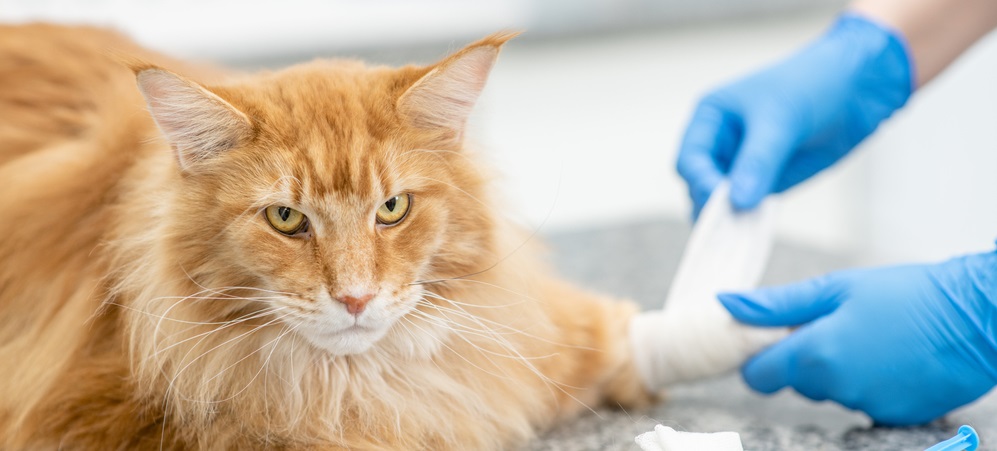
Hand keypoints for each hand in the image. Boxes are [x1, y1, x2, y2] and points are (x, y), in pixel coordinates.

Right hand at [676, 13, 912, 216]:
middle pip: (700, 185)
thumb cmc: (812, 84)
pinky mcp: (766, 181)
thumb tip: (737, 202)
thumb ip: (758, 162)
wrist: (857, 86)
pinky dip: (748, 221)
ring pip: (721, 201)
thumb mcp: (781, 120)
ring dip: (728, 218)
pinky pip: (748, 207)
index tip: (721, 202)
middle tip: (728, 226)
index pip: (690, 159)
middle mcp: (721, 144)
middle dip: (711, 204)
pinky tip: (754, 232)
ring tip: (740, 233)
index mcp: (711, 118)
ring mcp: (742, 165)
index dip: (701, 182)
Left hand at [718, 251, 996, 424]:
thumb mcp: (835, 288)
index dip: (762, 357)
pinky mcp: (893, 416)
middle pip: (797, 381)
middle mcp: (836, 388)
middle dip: (806, 357)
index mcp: (814, 355)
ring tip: (871, 335)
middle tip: (837, 324)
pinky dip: (869, 382)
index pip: (759, 375)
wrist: (977, 317)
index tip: (776, 338)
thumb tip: (726, 304)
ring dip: (839, 368)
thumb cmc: (907, 294)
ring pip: (831, 390)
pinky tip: (891, 357)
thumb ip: (776, 304)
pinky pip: (863, 400)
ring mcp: (866, 406)